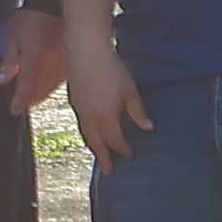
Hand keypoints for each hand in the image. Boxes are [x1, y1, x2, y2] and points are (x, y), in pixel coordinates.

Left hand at [0, 7, 67, 118]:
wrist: (56, 4)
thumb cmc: (33, 17)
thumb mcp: (14, 35)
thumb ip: (9, 59)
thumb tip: (0, 80)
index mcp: (35, 57)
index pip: (26, 85)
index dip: (20, 100)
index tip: (14, 110)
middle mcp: (51, 63)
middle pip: (39, 91)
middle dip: (28, 100)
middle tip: (19, 103)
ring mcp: (63, 64)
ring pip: (51, 88)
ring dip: (39, 95)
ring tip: (30, 98)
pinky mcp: (71, 62)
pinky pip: (60, 80)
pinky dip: (50, 86)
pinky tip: (45, 87)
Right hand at [63, 38, 147, 163]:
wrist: (84, 50)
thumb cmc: (110, 69)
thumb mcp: (129, 90)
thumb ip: (137, 111)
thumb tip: (148, 127)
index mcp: (105, 118)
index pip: (115, 141)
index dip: (123, 149)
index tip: (130, 156)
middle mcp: (90, 118)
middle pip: (96, 143)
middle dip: (103, 157)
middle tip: (108, 171)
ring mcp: (79, 109)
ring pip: (86, 134)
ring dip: (93, 145)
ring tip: (99, 153)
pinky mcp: (73, 100)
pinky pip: (81, 123)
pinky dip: (87, 132)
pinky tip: (91, 129)